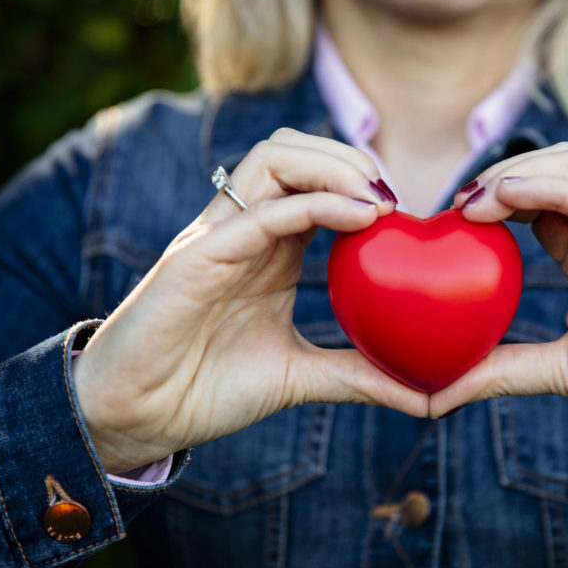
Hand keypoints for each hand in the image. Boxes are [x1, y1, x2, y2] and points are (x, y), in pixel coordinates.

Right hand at [73, 128, 426, 473]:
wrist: (137, 417)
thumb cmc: (208, 388)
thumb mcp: (301, 376)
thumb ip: (361, 375)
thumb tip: (429, 398)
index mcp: (268, 246)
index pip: (315, 179)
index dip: (363, 179)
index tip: (408, 212)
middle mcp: (243, 229)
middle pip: (295, 150)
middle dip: (350, 157)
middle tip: (395, 198)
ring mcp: (218, 237)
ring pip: (275, 159)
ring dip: (335, 166)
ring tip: (379, 200)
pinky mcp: (196, 258)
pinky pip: (258, 213)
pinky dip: (314, 204)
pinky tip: (361, 218)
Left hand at [432, 143, 567, 457]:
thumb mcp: (559, 370)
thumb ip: (503, 369)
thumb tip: (437, 396)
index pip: (535, 202)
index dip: (492, 199)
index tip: (449, 219)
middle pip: (554, 170)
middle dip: (502, 176)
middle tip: (459, 203)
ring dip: (525, 171)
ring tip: (481, 198)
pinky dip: (556, 189)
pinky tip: (512, 193)